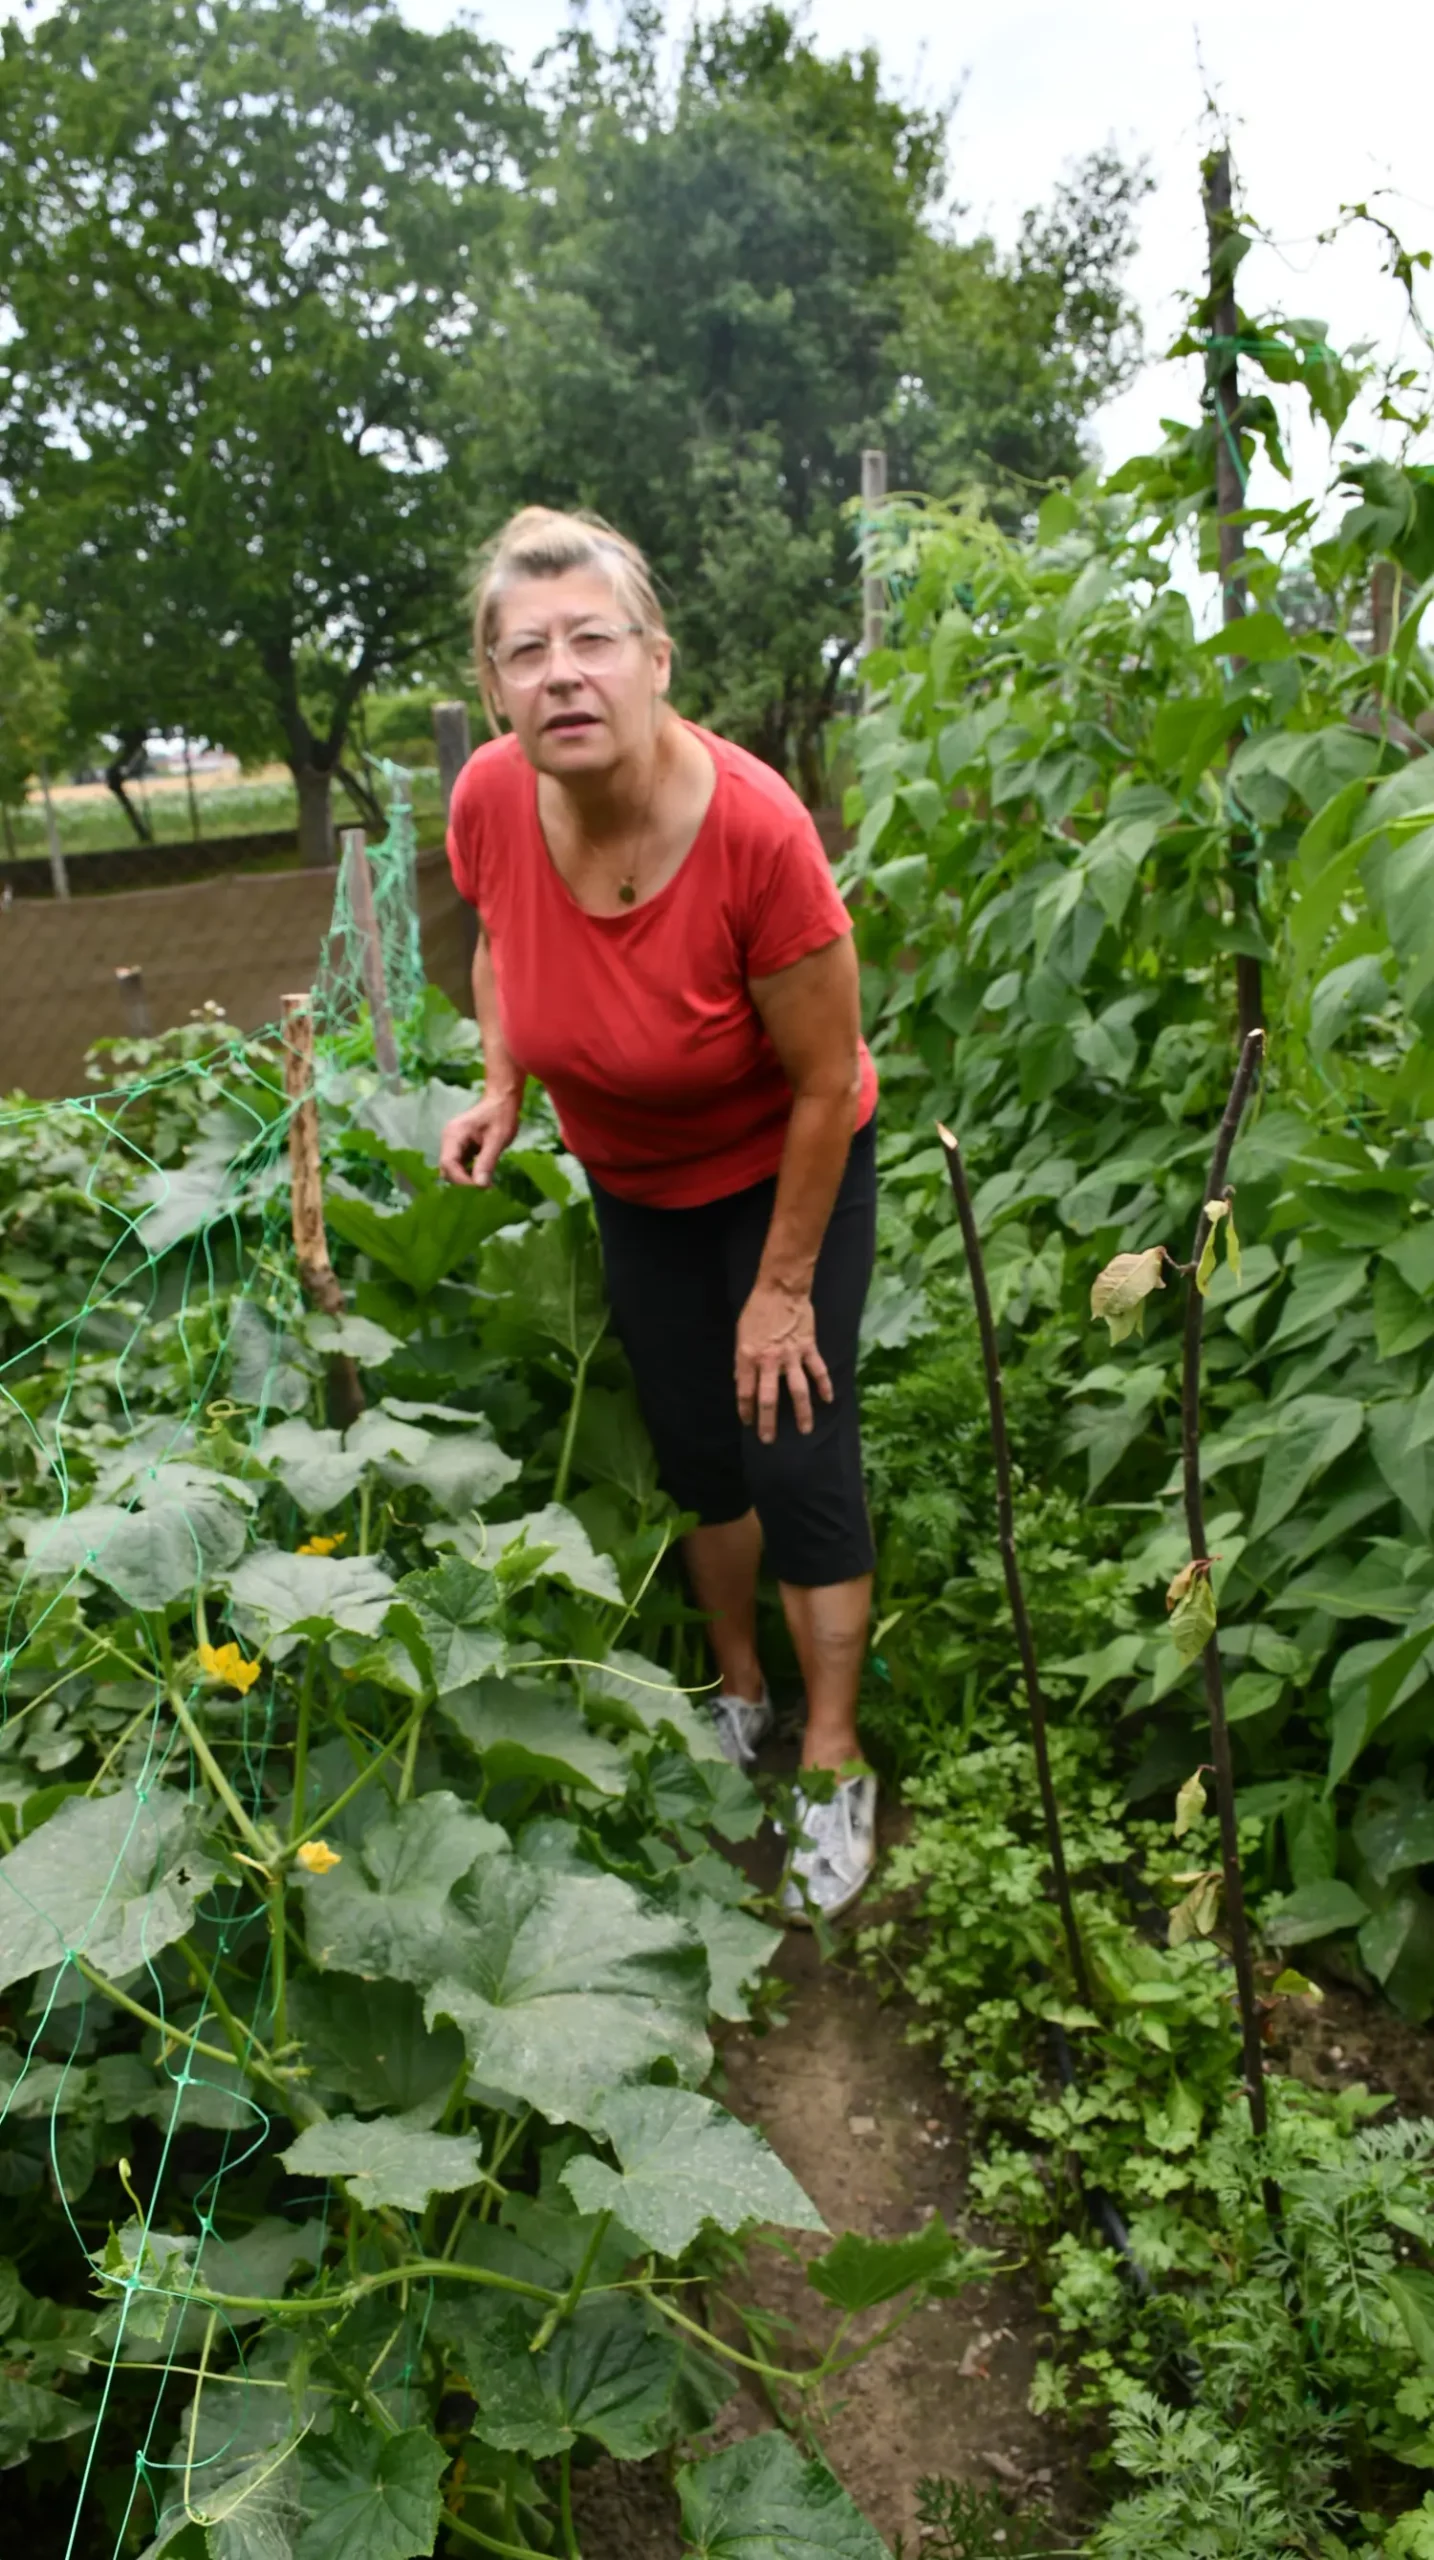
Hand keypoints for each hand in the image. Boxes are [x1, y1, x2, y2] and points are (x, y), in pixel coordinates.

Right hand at [438, 1093, 520, 1186]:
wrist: (502, 1101)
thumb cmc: (501, 1116)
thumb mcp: (497, 1140)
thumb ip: (487, 1162)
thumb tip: (480, 1186)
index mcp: (453, 1135)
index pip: (448, 1163)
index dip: (461, 1180)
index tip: (480, 1189)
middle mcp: (448, 1140)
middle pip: (447, 1169)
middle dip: (462, 1182)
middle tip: (484, 1191)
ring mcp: (452, 1144)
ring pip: (452, 1169)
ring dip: (466, 1179)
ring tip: (484, 1186)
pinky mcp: (459, 1148)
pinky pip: (459, 1166)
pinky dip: (469, 1174)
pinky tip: (483, 1178)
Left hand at [735, 1279, 832, 1442]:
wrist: (781, 1290)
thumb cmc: (756, 1311)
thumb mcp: (741, 1335)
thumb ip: (742, 1360)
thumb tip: (741, 1381)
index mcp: (749, 1357)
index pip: (745, 1392)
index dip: (745, 1410)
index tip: (747, 1423)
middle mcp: (770, 1361)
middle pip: (769, 1398)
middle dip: (768, 1422)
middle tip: (768, 1439)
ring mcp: (791, 1356)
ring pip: (798, 1391)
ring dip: (802, 1412)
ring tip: (805, 1430)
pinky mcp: (808, 1348)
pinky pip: (818, 1371)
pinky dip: (825, 1386)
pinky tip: (828, 1400)